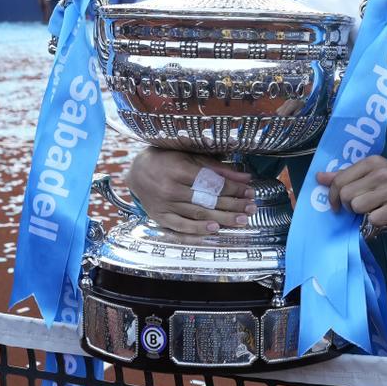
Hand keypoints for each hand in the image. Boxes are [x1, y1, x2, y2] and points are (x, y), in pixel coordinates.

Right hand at [122, 148, 257, 234]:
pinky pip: (181, 226)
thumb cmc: (166, 159)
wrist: (135, 171)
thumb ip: (217, 167)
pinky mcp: (160, 217)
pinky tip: (215, 229)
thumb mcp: (190, 155)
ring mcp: (164, 205)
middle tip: (251, 208)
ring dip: (223, 218)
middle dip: (233, 205)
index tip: (249, 191)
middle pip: (208, 199)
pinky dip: (198, 229)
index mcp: (179, 169)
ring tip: (241, 220)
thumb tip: (244, 177)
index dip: (233, 188)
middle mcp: (170, 188)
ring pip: (198, 213)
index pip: (213, 182)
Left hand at [315, 155, 386, 228]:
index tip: (337, 206)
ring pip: (358, 207)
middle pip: (347, 195)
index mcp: (372, 162)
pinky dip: (375, 223)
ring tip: (373, 211)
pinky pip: (374, 219)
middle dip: (349, 207)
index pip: (340, 179)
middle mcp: (382, 172)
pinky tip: (384, 217)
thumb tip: (319, 177)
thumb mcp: (373, 175)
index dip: (333, 196)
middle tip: (359, 209)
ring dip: (362, 215)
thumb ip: (346, 176)